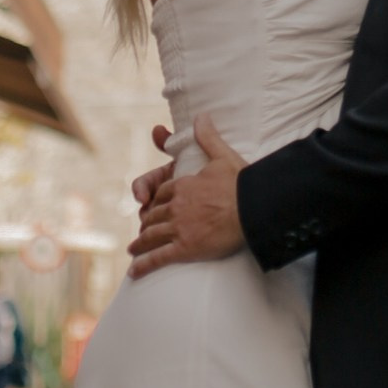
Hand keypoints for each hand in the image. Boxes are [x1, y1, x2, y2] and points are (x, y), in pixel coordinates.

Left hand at [127, 117, 249, 276]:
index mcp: (183, 185)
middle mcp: (176, 206)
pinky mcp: (185, 248)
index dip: (154, 200)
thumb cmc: (241, 183)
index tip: (150, 206)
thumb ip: (208, 138)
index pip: (161, 193)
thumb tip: (201, 116)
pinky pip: (159, 257)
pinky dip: (144, 264)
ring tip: (134, 251)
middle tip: (141, 233)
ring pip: (152, 236)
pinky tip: (135, 271)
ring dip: (141, 244)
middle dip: (146, 224)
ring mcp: (179, 228)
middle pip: (154, 215)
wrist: (253, 208)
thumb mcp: (223, 156)